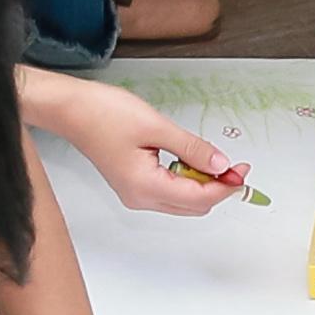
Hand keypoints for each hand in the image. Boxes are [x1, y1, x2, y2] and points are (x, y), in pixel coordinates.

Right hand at [28, 74, 249, 216]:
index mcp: (145, 187)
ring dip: (201, 183)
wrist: (71, 109)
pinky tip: (190, 159)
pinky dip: (185, 178)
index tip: (243, 169)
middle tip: (233, 164)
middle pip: (193, 205)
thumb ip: (192, 149)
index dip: (225, 186)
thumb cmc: (104, 114)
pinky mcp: (133, 184)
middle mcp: (140, 198)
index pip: (198, 198)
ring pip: (182, 200)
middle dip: (217, 187)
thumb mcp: (157, 127)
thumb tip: (221, 165)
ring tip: (212, 158)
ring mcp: (135, 193)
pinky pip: (169, 190)